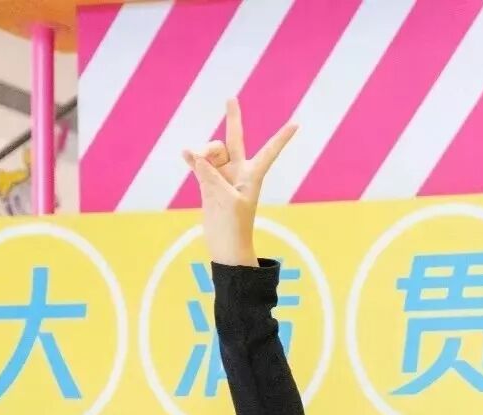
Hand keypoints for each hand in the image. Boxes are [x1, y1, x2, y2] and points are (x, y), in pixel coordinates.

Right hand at [182, 97, 295, 267]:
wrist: (226, 247)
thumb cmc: (234, 227)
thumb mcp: (225, 201)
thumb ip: (209, 175)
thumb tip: (192, 154)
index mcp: (253, 175)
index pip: (269, 151)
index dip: (282, 138)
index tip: (297, 123)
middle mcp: (238, 171)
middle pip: (235, 139)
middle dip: (233, 118)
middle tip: (231, 98)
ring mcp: (222, 174)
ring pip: (211, 151)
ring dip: (203, 154)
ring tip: (196, 164)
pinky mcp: (208, 181)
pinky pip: (199, 162)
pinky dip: (193, 159)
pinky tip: (186, 155)